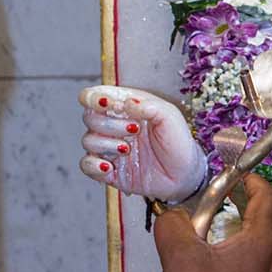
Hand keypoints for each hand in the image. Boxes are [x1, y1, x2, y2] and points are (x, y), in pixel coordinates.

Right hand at [78, 85, 206, 201]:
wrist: (185, 175)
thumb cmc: (178, 142)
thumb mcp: (169, 117)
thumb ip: (148, 106)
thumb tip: (126, 103)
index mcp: (125, 107)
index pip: (95, 96)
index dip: (93, 98)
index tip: (106, 104)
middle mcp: (114, 126)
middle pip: (89, 118)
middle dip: (109, 124)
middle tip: (134, 130)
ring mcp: (110, 148)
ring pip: (87, 141)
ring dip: (106, 144)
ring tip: (128, 149)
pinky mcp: (108, 170)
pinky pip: (87, 165)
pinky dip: (94, 166)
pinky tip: (110, 167)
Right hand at [154, 174, 271, 271]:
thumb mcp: (177, 258)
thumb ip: (172, 224)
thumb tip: (174, 214)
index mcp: (264, 242)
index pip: (268, 197)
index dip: (253, 181)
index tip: (237, 179)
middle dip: (269, 200)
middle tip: (244, 199)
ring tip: (254, 230)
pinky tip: (256, 267)